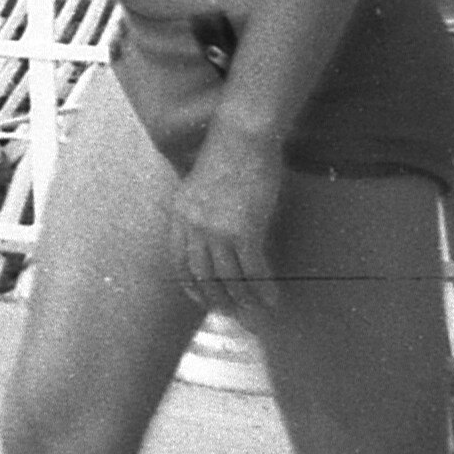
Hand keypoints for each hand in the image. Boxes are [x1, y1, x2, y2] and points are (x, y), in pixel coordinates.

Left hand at [168, 138, 284, 313]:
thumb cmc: (227, 155)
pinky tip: (274, 299)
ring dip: (245, 301)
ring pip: (229, 279)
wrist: (242, 137)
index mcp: (180, 215)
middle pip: (203, 276)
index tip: (205, 301)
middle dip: (219, 300)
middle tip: (236, 315)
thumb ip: (199, 212)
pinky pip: (253, 271)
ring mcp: (217, 231)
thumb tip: (210, 237)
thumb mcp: (199, 185)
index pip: (179, 263)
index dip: (192, 286)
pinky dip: (263, 289)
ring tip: (257, 313)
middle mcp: (194, 227)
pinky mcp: (245, 231)